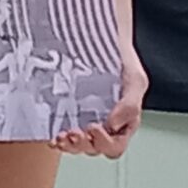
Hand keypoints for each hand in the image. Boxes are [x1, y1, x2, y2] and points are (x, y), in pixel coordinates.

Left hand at [57, 39, 148, 157]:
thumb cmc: (123, 61)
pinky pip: (63, 133)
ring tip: (61, 136)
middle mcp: (104, 126)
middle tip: (74, 133)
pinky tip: (52, 136)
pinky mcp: (69, 115)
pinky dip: (57, 138)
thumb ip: (130, 104)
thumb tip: (114, 125)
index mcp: (123, 123)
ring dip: (69, 145)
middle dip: (83, 144)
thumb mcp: (135, 80)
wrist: (102, 39)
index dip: (104, 143)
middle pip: (94, 148)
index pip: (115, 145)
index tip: (95, 127)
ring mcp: (85, 121)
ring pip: (77, 145)